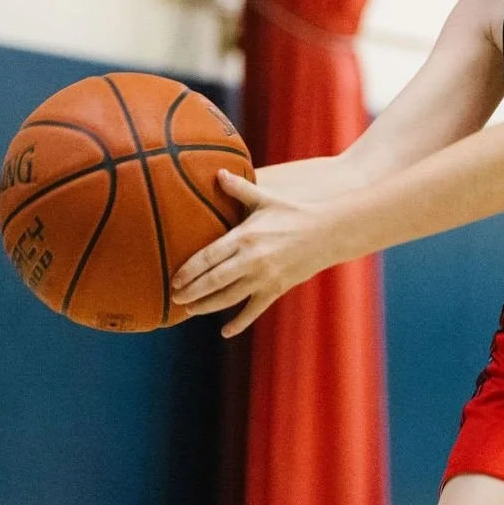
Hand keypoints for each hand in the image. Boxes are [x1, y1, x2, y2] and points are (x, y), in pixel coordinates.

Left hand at [172, 170, 332, 337]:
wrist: (330, 230)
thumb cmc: (294, 212)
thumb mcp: (266, 199)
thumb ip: (239, 188)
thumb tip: (217, 172)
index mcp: (245, 236)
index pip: (208, 257)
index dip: (187, 271)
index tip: (173, 279)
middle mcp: (253, 259)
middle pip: (213, 281)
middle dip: (191, 291)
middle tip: (175, 297)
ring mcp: (265, 277)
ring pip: (229, 298)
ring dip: (207, 306)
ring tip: (190, 310)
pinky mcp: (277, 289)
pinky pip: (253, 310)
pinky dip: (238, 323)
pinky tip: (225, 332)